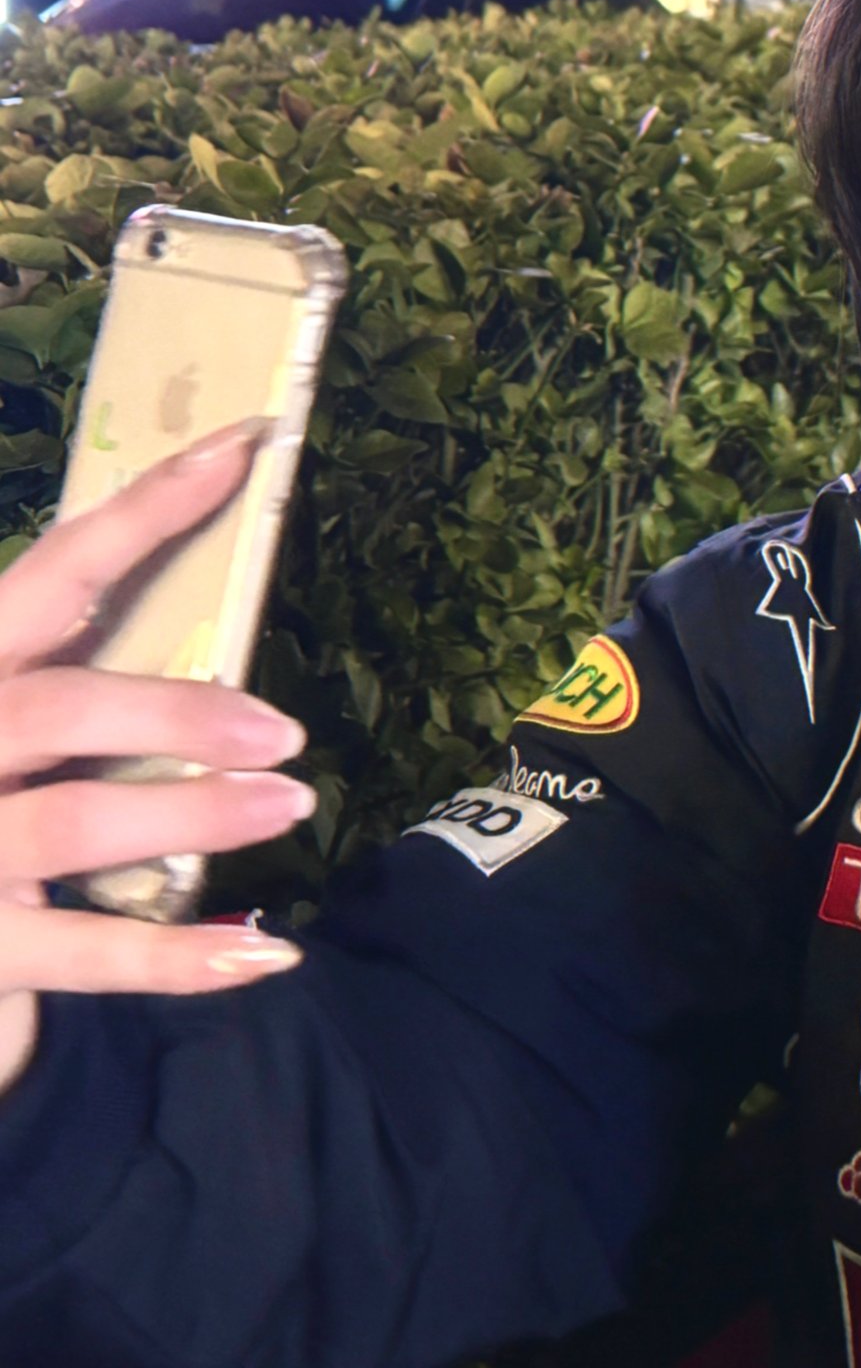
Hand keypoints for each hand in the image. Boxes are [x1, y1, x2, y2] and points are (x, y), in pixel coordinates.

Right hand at [0, 420, 312, 1074]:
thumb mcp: (7, 708)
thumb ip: (66, 659)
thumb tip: (179, 559)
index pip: (53, 569)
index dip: (147, 508)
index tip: (243, 446)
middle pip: (63, 709)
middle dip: (178, 713)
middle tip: (285, 729)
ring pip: (77, 822)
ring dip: (196, 815)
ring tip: (290, 803)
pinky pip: (84, 954)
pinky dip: (180, 957)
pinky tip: (267, 949)